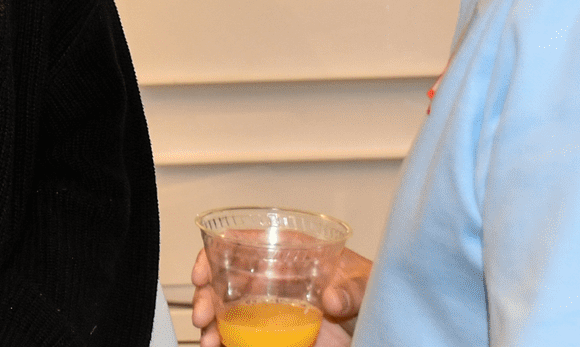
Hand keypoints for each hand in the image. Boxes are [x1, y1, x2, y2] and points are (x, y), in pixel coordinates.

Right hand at [190, 246, 370, 346]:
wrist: (377, 318)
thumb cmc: (370, 289)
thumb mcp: (367, 284)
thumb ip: (353, 289)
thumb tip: (332, 296)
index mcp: (291, 252)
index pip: (242, 243)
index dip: (214, 254)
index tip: (203, 274)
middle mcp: (275, 275)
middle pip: (227, 277)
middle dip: (207, 296)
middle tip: (202, 317)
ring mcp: (272, 303)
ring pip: (229, 307)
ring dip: (213, 323)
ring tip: (210, 340)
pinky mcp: (274, 328)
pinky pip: (243, 331)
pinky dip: (227, 338)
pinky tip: (220, 346)